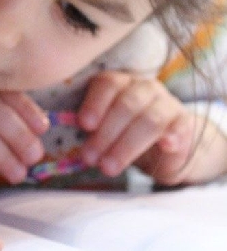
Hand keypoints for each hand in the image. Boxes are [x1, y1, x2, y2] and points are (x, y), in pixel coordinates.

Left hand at [78, 71, 226, 183]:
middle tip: (89, 158)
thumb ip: (89, 130)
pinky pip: (179, 127)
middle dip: (105, 134)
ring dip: (126, 146)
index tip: (84, 125)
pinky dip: (171, 137)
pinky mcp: (185, 122)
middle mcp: (143, 88)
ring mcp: (167, 103)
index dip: (95, 104)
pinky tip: (165, 146)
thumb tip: (66, 146)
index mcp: (119, 83)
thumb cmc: (123, 134)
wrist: (164, 146)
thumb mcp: (103, 129)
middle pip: (126, 105)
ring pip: (149, 120)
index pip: (107, 84)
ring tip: (109, 167)